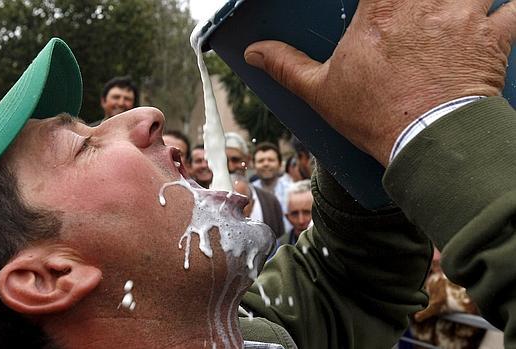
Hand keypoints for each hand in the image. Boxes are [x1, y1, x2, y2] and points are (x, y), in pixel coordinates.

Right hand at [244, 0, 515, 164]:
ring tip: (456, 5)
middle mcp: (423, 1)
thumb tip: (252, 52)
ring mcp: (464, 15)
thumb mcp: (320, 92)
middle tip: (420, 3)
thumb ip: (285, 65)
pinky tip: (504, 13)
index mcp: (381, 8)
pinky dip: (512, 11)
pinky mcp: (495, 37)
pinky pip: (515, 11)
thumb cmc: (375, 115)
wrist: (427, 143)